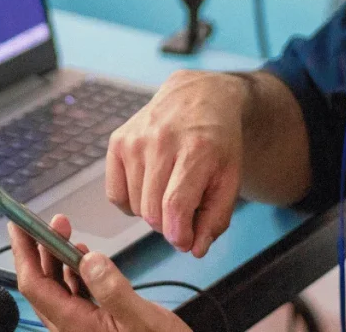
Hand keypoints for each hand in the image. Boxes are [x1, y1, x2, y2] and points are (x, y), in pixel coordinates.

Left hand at [9, 215, 190, 331]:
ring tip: (64, 230)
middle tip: (46, 220)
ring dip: (57, 257)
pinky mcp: (96, 324)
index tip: (18, 225)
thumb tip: (88, 259)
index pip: (35, 286)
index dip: (23, 253)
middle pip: (42, 285)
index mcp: (76, 326)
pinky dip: (74, 271)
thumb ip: (114, 290)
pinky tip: (82, 256)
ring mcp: (83, 327)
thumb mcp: (142, 321)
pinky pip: (75, 294)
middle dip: (39, 249)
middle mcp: (73, 327)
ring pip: (57, 288)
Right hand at [107, 70, 246, 255]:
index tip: (187, 240)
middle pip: (152, 212)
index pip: (175, 208)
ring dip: (151, 211)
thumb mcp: (230, 177)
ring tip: (168, 191)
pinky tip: (148, 187)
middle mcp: (162, 141)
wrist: (199, 96)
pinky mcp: (118, 141)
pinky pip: (115, 195)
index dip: (180, 235)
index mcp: (197, 151)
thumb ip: (216, 217)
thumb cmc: (218, 141)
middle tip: (183, 212)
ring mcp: (135, 140)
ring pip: (134, 206)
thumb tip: (194, 249)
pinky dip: (131, 201)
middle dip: (168, 225)